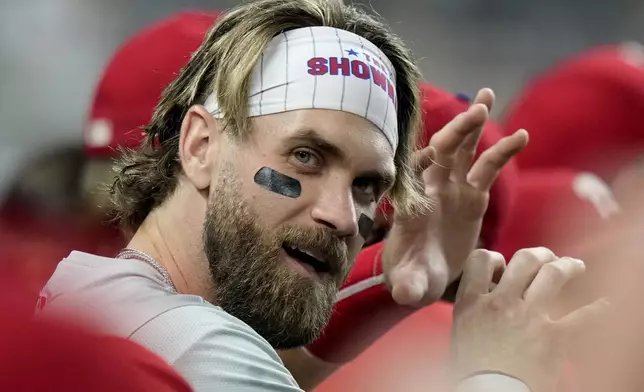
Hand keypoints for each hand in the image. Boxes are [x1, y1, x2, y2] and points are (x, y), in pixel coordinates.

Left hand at [383, 88, 528, 305]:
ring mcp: (452, 190)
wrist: (424, 275)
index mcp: (411, 208)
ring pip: (463, 151)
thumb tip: (403, 293)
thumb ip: (406, 287)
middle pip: (441, 152)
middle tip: (476, 111)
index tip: (433, 153)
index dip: (421, 163)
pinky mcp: (472, 196)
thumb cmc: (411, 278)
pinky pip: (487, 168)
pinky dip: (502, 151)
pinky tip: (521, 135)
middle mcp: (430, 191)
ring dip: (474, 125)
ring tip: (488, 98)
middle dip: (456, 132)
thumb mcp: (408, 286)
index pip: (412, 178)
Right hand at [451, 247, 607, 391]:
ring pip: (554, 274)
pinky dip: (598, 308)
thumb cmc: (471, 371)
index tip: (503, 267)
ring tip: (575, 266)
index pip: (481, 259)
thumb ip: (473, 308)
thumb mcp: (461, 331)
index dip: (494, 258)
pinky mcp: (555, 336)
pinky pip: (584, 315)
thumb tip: (487, 295)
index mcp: (473, 302)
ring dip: (568, 266)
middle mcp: (502, 302)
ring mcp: (530, 316)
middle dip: (540, 254)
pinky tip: (604, 304)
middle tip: (548, 258)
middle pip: (525, 259)